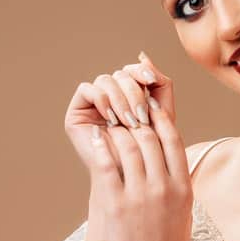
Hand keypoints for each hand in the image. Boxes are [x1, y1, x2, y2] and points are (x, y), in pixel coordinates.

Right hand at [64, 51, 175, 177]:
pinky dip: (102, 99)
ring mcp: (93, 106)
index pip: (134, 71)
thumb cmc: (153, 155)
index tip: (152, 81)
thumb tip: (144, 56)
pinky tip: (112, 118)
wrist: (135, 184)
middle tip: (141, 116)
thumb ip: (160, 86)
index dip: (142, 72)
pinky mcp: (76, 114)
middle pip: (121, 74)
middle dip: (134, 92)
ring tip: (129, 122)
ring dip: (120, 98)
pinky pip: (87, 89)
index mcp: (130, 96)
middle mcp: (111, 98)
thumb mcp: (163, 117)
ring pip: (106, 79)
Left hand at [88, 52, 191, 240]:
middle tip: (122, 108)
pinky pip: (107, 165)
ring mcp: (140, 194)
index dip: (159, 118)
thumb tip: (172, 164)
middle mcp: (163, 186)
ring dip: (116, 128)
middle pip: (149, 137)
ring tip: (107, 118)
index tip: (148, 107)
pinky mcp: (116, 204)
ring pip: (128, 146)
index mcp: (182, 187)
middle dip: (134, 118)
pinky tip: (94, 135)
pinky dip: (100, 146)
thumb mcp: (183, 214)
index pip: (172, 140)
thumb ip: (179, 186)